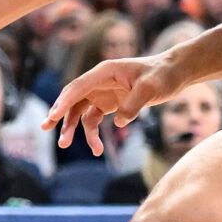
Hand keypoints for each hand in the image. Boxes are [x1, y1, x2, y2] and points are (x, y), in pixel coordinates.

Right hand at [43, 51, 187, 155]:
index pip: (78, 87)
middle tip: (46, 128)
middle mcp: (99, 81)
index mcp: (104, 72)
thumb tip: (119, 123)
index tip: (53, 116)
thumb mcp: (151, 88)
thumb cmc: (162, 75)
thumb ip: (134, 105)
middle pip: (72, 99)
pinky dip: (92, 134)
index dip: (64, 102)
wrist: (174, 73)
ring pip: (80, 112)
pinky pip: (93, 120)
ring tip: (65, 145)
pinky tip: (98, 149)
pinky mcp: (109, 104)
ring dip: (72, 128)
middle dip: (59, 114)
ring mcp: (102, 93)